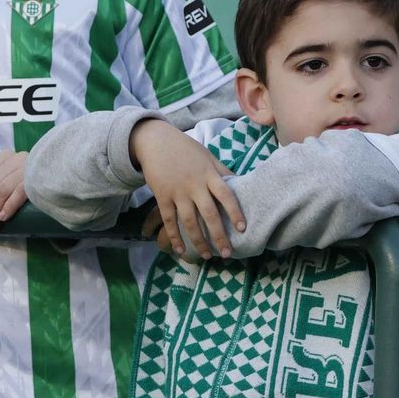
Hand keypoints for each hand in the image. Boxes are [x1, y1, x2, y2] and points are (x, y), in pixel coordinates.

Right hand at [131, 118, 243, 257]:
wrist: (155, 141)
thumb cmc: (185, 149)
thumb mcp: (207, 156)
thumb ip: (222, 171)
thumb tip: (241, 182)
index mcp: (208, 174)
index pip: (226, 195)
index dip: (235, 212)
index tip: (242, 228)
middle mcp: (194, 185)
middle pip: (209, 214)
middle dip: (219, 235)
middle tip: (227, 253)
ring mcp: (177, 192)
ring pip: (189, 221)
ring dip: (198, 241)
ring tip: (206, 256)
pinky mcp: (162, 197)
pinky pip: (169, 220)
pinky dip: (174, 236)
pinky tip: (181, 250)